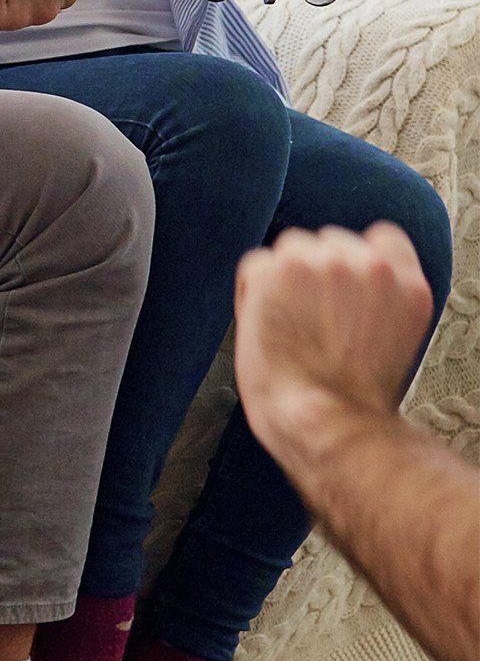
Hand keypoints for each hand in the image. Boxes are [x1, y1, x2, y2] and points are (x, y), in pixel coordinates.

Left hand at [233, 222, 433, 473]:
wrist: (330, 423)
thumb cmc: (353, 398)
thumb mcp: (395, 338)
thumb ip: (379, 297)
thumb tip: (348, 280)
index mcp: (408, 285)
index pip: (380, 238)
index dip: (353, 262)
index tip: (341, 291)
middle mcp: (370, 266)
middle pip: (327, 241)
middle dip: (314, 274)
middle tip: (311, 322)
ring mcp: (323, 263)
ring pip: (290, 248)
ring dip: (282, 280)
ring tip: (291, 328)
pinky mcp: (277, 270)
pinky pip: (254, 266)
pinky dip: (251, 294)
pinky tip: (267, 328)